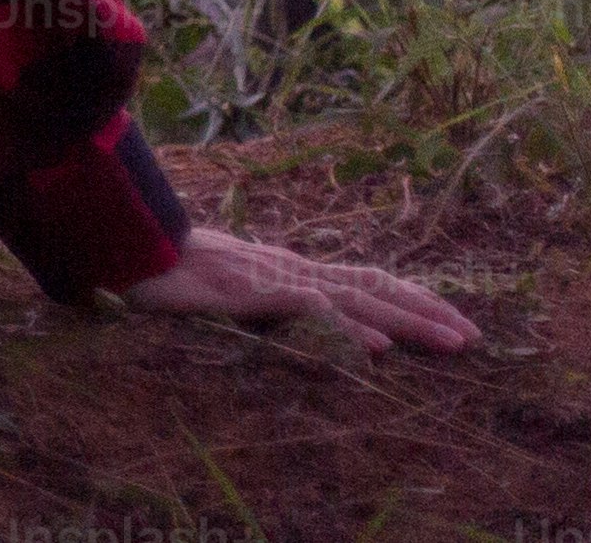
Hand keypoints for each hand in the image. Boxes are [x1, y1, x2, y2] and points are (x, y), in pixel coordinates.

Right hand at [112, 220, 479, 353]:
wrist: (115, 243)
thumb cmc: (160, 267)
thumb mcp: (218, 288)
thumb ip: (254, 297)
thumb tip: (288, 312)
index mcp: (284, 269)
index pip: (360, 280)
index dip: (407, 297)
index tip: (449, 317)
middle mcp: (287, 267)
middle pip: (371, 286)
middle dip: (426, 310)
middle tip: (476, 336)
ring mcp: (269, 277)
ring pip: (354, 298)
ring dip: (408, 321)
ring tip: (453, 341)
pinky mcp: (247, 292)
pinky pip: (308, 311)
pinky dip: (348, 328)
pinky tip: (378, 347)